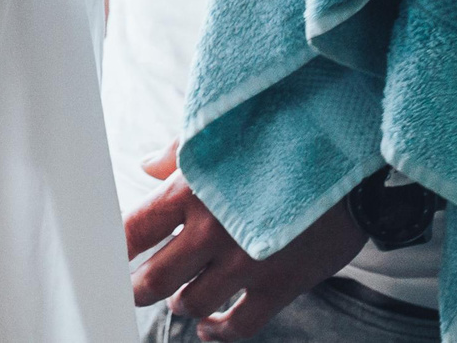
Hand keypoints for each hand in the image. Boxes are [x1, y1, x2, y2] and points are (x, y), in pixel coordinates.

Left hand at [125, 143, 366, 340]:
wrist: (350, 164)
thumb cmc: (282, 141)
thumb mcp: (225, 134)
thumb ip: (179, 152)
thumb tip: (144, 164)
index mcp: (191, 191)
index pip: (133, 229)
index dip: (113, 248)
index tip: (106, 256)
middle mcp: (211, 232)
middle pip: (155, 278)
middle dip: (138, 287)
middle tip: (134, 288)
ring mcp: (245, 264)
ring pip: (192, 303)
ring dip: (179, 303)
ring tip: (176, 297)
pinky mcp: (279, 285)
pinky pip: (239, 325)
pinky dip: (219, 332)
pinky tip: (210, 328)